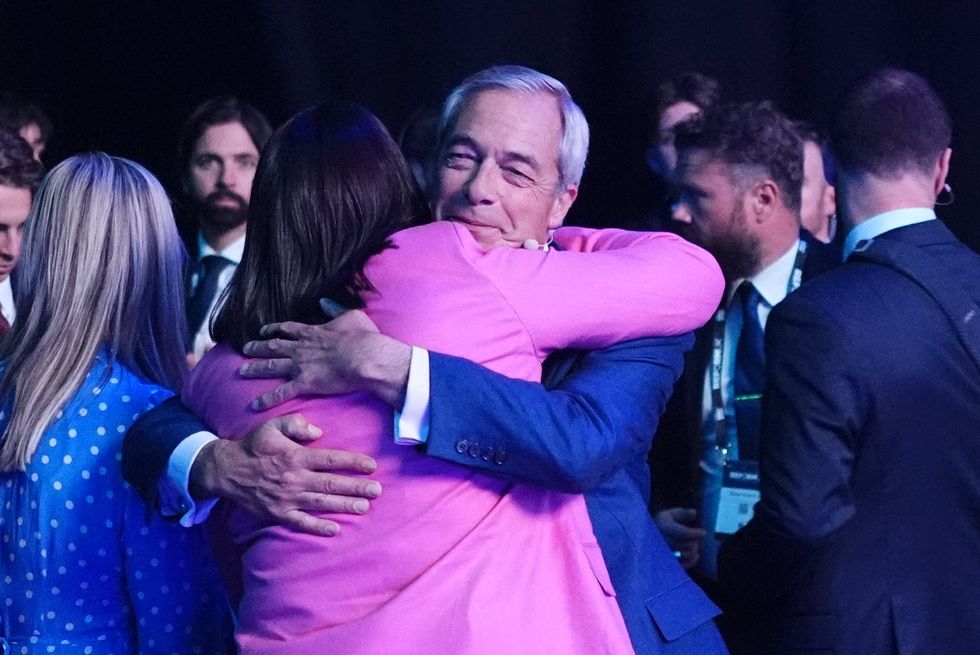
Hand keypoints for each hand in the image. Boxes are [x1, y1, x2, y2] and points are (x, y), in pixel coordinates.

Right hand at [190, 413, 381, 535]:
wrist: (225, 470)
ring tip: (364, 507)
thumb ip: (296, 423)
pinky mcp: (278, 514)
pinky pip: (301, 522)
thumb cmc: (253, 445)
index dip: (352, 462)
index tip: (372, 465)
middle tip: (377, 490)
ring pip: (321, 503)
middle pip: (331, 483)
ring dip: (344, 505)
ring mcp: (286, 498)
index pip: (330, 459)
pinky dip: (318, 527)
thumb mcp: (272, 425)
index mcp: (295, 456)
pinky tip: (335, 529)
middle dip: (356, 487)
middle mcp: (294, 478)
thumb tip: (319, 432)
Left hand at [239, 310, 411, 409]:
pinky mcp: (304, 382)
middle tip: (245, 348)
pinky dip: (267, 398)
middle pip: (274, 346)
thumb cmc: (363, 337)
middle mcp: (301, 348)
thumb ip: (335, 309)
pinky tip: (255, 404)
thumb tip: (325, 302)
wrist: (364, 357)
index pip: (288, 329)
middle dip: (258, 347)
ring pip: (272, 366)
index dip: (274, 330)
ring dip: (256, 368)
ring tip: (241, 370)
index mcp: (312, 332)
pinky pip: (281, 392)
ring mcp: (300, 365)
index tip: (264, 331)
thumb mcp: (351, 316)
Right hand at [654, 507, 704, 569]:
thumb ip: (683, 513)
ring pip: (684, 556)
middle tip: (696, 540)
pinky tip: (695, 555)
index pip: (682, 533)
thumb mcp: (670, 514)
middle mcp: (662, 541)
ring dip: (693, 551)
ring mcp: (663, 554)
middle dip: (694, 542)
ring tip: (694, 546)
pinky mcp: (667, 563)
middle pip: (684, 545)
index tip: (703, 532)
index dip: (695, 533)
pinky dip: (692, 561)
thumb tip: (694, 513)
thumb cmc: (663, 524)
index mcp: (663, 527)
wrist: (647, 535)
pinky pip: (683, 566)